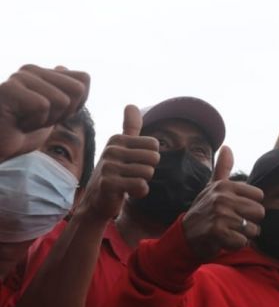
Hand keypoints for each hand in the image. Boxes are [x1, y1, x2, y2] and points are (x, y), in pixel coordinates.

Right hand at [0, 64, 89, 161]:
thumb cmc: (18, 134)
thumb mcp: (50, 114)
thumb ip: (61, 94)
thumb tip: (62, 67)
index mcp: (43, 73)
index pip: (83, 79)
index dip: (75, 105)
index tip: (51, 115)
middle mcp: (31, 70)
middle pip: (77, 89)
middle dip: (63, 114)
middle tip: (36, 120)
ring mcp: (19, 77)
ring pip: (62, 100)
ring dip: (46, 121)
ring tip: (24, 122)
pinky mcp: (9, 89)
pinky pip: (42, 106)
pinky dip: (33, 122)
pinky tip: (16, 124)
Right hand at [75, 105, 159, 221]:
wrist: (96, 202)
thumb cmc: (114, 173)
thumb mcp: (121, 148)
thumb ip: (129, 128)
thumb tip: (131, 104)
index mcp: (117, 139)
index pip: (155, 145)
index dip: (150, 158)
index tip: (134, 163)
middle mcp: (111, 150)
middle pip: (154, 158)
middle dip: (148, 170)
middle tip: (131, 175)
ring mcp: (108, 166)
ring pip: (148, 172)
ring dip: (143, 182)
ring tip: (127, 183)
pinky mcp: (108, 184)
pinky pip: (141, 186)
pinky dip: (139, 192)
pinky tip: (126, 192)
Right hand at [181, 146, 264, 260]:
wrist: (184, 236)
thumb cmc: (203, 211)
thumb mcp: (212, 188)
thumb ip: (223, 169)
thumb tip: (227, 147)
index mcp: (225, 185)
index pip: (259, 196)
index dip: (250, 206)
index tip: (236, 209)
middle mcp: (223, 197)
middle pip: (259, 212)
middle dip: (250, 222)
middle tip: (233, 223)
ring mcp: (220, 214)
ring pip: (253, 229)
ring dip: (243, 235)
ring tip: (228, 231)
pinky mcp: (218, 232)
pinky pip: (242, 241)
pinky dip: (235, 245)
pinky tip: (224, 240)